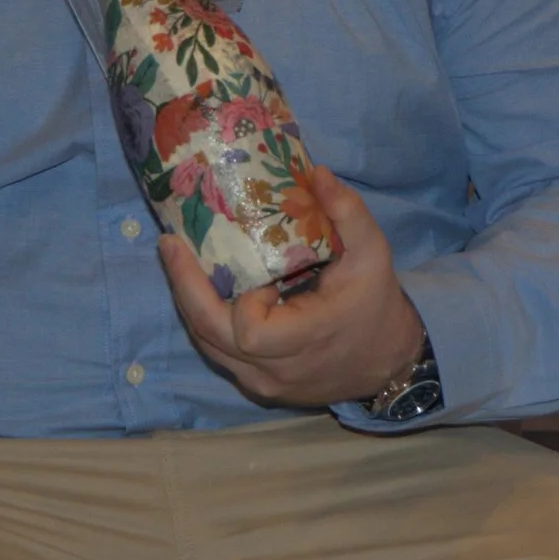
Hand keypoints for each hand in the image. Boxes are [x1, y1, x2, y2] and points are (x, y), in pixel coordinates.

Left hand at [159, 165, 427, 406]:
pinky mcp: (257, 386)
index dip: (243, 301)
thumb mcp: (373, 254)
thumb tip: (317, 173)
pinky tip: (201, 286)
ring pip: (208, 346)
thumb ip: (348, 212)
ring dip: (191, 302)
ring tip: (178, 259)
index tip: (262, 276)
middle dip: (186, 289)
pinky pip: (218, 353)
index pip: (249, 330)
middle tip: (170, 246)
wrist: (388, 361)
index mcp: (306, 341)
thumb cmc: (377, 304)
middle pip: (211, 337)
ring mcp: (263, 384)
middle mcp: (276, 372)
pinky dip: (206, 319)